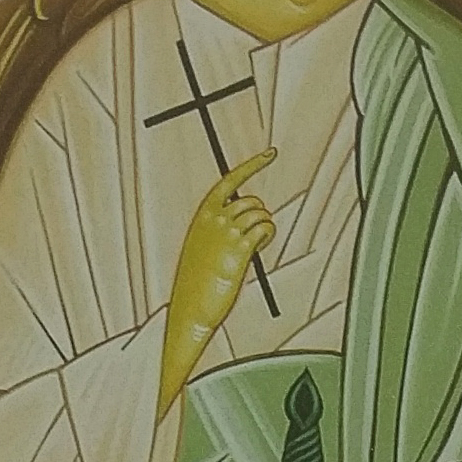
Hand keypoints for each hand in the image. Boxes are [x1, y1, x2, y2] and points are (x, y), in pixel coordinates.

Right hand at [158, 150, 276, 409]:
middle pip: (251, 200)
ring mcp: (227, 233)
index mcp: (203, 216)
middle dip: (259, 214)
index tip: (271, 153)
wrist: (190, 308)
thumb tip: (245, 222)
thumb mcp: (203, 248)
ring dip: (264, 227)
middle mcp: (214, 220)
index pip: (230, 181)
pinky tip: (259, 246)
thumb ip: (220, 231)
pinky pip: (265, 228)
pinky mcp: (240, 249)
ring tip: (254, 246)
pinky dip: (267, 234)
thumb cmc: (197, 283)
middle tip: (254, 237)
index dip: (252, 165)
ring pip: (260, 214)